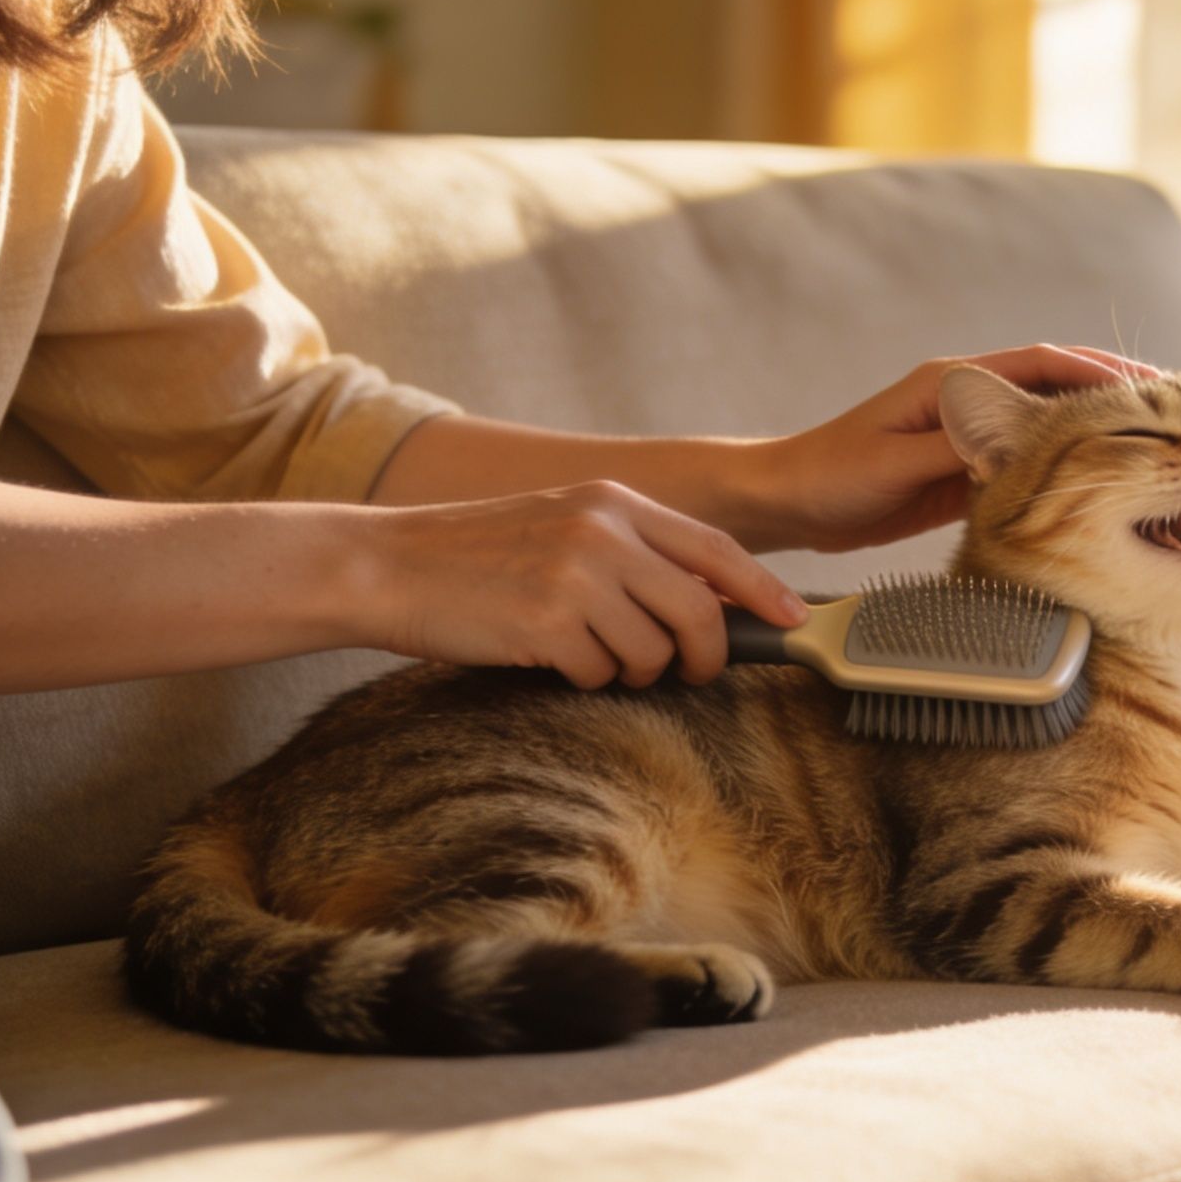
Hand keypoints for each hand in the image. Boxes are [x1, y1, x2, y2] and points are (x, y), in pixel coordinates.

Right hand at [358, 481, 809, 688]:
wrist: (388, 565)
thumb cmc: (477, 556)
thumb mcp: (562, 527)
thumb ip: (631, 551)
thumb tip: (707, 600)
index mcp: (612, 502)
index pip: (715, 548)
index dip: (762, 589)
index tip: (792, 619)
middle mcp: (602, 532)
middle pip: (699, 610)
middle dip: (706, 656)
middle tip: (690, 673)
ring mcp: (575, 576)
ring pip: (652, 652)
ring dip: (632, 672)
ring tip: (590, 656)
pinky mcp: (547, 622)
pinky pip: (599, 674)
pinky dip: (582, 679)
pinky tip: (546, 657)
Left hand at [755, 343, 1158, 552]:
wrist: (790, 502)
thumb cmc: (831, 476)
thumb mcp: (895, 463)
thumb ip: (957, 447)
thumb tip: (1018, 440)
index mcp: (954, 382)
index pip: (1042, 365)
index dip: (1098, 375)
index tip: (1148, 390)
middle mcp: (969, 400)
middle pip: (1057, 388)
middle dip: (1114, 395)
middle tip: (1173, 414)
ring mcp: (969, 435)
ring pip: (1049, 427)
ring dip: (1097, 434)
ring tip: (1154, 449)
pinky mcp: (964, 470)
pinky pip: (1028, 463)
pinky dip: (1065, 469)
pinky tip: (1100, 486)